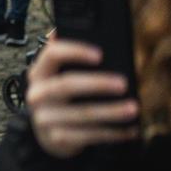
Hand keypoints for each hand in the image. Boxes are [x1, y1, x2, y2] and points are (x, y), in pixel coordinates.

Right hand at [25, 37, 139, 157]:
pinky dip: (112, 133)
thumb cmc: (58, 98)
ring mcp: (45, 118)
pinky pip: (89, 135)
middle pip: (66, 85)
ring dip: (111, 112)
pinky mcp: (58, 138)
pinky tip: (129, 129)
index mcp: (39, 73)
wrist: (47, 134)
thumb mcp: (57, 76)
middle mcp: (37, 94)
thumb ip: (64, 58)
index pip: (51, 55)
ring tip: (133, 109)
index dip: (75, 52)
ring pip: (82, 114)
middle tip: (122, 84)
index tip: (100, 54)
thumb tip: (64, 31)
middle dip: (97, 83)